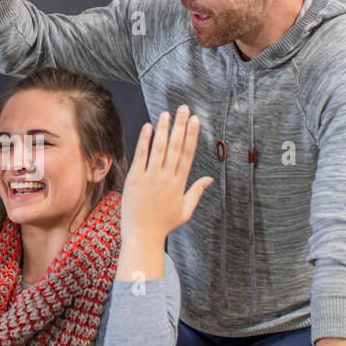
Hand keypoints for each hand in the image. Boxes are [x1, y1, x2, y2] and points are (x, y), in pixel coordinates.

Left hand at [121, 106, 213, 247]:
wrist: (142, 236)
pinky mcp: (135, 179)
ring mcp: (151, 177)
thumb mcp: (185, 210)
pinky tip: (148, 127)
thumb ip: (197, 192)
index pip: (188, 154)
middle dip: (181, 126)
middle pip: (176, 147)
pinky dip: (145, 141)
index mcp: (180, 184)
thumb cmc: (163, 225)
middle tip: (184, 109)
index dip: (193, 136)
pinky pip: (141, 156)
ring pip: (160, 148)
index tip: (196, 120)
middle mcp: (167, 178)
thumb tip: (210, 179)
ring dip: (164, 129)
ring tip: (167, 113)